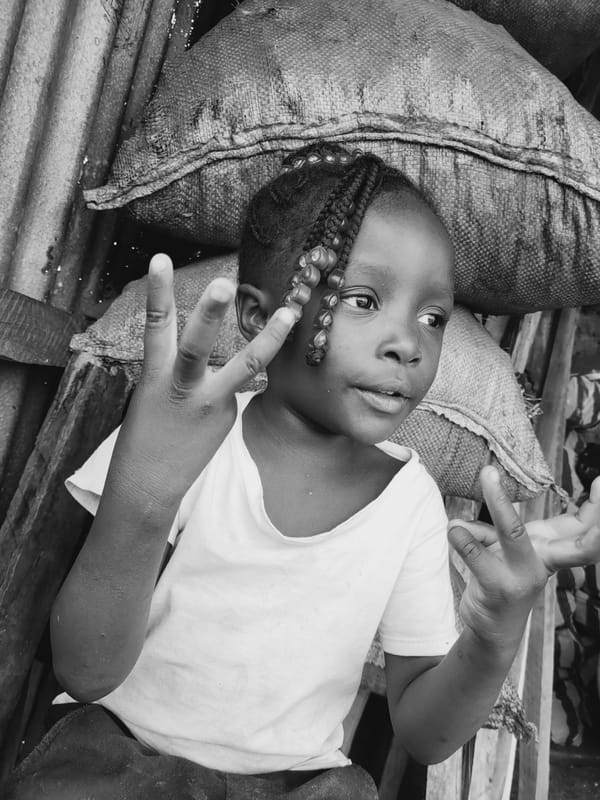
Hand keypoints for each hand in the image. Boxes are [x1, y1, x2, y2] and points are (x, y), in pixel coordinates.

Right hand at [115, 253, 294, 497]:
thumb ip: (177, 368)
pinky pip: (234, 390)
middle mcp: (185, 388)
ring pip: (244, 367)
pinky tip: (210, 412)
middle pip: (198, 345)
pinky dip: (228, 388)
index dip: (158, 291)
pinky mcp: (229, 417)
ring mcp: (212, 404)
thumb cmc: (145, 434)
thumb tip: (210, 354)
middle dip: (210, 314)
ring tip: (290, 312)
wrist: (148, 484)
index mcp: (155, 376)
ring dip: (269, 338)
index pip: (156, 325)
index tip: (161, 258)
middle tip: (223, 284)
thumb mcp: (150, 394)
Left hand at [454, 477, 599, 574]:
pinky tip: (453, 528)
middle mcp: (543, 563)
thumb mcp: (509, 550)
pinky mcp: (497, 587)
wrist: (491, 631)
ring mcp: (521, 576)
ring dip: (500, 503)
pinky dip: (463, 538)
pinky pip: (478, 557)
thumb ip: (497, 528)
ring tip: (488, 475)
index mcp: (551, 550)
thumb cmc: (503, 582)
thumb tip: (467, 517)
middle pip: (575, 540)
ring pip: (514, 533)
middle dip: (595, 517)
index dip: (597, 509)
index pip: (583, 528)